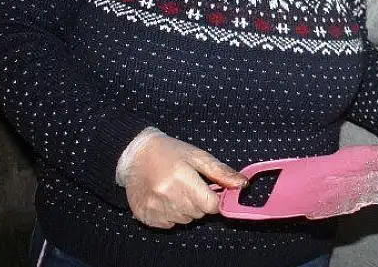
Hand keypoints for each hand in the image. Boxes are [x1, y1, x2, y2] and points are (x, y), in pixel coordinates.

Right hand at [121, 132, 245, 228]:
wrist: (135, 155)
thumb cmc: (169, 152)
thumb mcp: (197, 156)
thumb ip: (220, 172)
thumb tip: (242, 184)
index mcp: (182, 179)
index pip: (211, 205)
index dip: (214, 198)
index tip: (208, 189)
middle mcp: (167, 196)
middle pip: (199, 213)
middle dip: (199, 201)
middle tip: (188, 185)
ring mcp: (154, 208)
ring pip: (185, 220)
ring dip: (185, 208)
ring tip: (174, 189)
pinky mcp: (145, 216)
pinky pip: (169, 224)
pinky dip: (170, 214)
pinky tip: (164, 198)